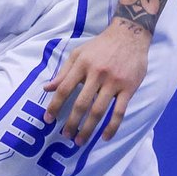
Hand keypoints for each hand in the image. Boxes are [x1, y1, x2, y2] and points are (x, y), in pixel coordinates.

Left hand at [42, 17, 148, 143]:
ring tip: (80, 140)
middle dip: (71, 122)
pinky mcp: (129, 88)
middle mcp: (97, 74)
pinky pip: (119, 111)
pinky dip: (112, 126)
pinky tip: (104, 137)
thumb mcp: (78, 54)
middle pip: (81, 103)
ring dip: (88, 128)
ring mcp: (114, 82)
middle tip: (65, 135)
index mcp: (81, 65)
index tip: (48, 119)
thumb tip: (47, 88)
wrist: (129, 35)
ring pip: (99, 110)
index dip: (54, 105)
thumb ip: (63, 72)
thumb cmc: (100, 46)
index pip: (64, 89)